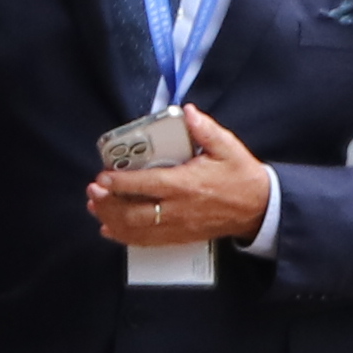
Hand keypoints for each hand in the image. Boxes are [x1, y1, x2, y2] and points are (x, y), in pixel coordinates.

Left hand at [85, 108, 273, 252]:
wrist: (258, 208)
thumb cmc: (241, 176)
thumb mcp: (227, 147)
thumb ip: (204, 130)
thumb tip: (188, 112)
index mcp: (186, 184)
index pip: (146, 185)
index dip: (120, 183)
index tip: (102, 177)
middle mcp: (178, 209)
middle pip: (134, 213)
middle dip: (109, 204)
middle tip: (93, 192)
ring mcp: (178, 226)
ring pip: (136, 230)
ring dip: (112, 220)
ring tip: (96, 208)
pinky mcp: (179, 237)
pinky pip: (147, 241)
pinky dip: (125, 237)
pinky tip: (111, 228)